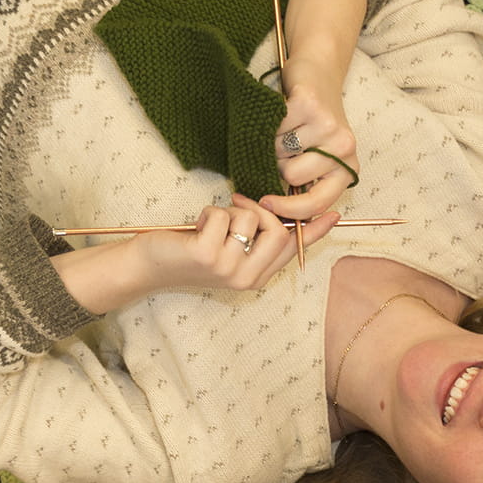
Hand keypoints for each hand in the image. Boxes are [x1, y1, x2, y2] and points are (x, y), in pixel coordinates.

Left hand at [124, 195, 339, 293]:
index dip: (314, 231)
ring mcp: (228, 269)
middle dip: (259, 209)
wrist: (149, 267)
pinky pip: (223, 217)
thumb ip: (255, 238)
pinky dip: (208, 213)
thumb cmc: (187, 252)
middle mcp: (247, 277)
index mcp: (257, 276)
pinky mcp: (207, 255)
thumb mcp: (228, 247)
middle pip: (276, 230)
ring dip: (228, 212)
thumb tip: (280, 214)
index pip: (292, 250)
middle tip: (235, 205)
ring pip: (250, 219)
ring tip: (209, 226)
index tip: (333, 215)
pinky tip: (195, 228)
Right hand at [268, 78, 359, 218]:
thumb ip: (305, 181)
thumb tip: (272, 208)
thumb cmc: (313, 120)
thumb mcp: (317, 156)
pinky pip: (274, 128)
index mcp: (347, 168)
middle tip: (287, 144)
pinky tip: (284, 112)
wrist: (318, 70)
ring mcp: (327, 126)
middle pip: (291, 176)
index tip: (265, 204)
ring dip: (273, 141)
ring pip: (279, 152)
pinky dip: (270, 122)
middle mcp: (343, 148)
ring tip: (287, 126)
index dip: (288, 209)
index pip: (317, 203)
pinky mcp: (309, 104)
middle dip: (279, 163)